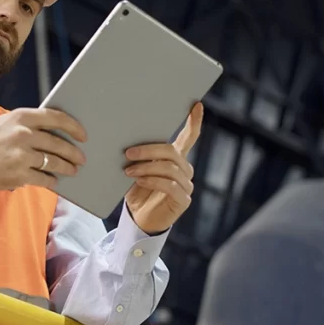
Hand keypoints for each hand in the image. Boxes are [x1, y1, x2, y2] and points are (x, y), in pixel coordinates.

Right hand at [0, 108, 87, 190]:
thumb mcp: (7, 122)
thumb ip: (29, 124)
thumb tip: (57, 132)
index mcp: (21, 117)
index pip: (55, 118)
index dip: (73, 126)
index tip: (83, 135)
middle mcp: (23, 134)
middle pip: (58, 143)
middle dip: (73, 152)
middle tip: (81, 158)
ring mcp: (21, 155)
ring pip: (54, 162)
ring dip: (66, 167)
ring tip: (72, 170)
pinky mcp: (19, 174)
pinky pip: (44, 178)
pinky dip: (51, 181)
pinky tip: (54, 181)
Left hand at [123, 102, 202, 233]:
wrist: (139, 219)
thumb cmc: (138, 191)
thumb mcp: (137, 169)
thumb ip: (139, 156)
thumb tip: (127, 141)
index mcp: (176, 158)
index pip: (189, 137)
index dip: (194, 122)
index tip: (196, 105)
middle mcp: (185, 169)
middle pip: (172, 152)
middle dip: (149, 150)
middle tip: (128, 153)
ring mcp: (186, 185)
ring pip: (169, 168)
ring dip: (146, 167)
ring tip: (128, 170)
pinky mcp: (183, 199)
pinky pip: (169, 185)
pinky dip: (152, 180)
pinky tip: (139, 180)